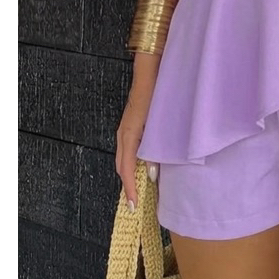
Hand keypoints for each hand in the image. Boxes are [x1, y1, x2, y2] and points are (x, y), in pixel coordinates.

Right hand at [115, 87, 157, 211]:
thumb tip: (151, 172)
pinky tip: (141, 168)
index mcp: (128, 136)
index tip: (133, 205)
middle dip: (128, 186)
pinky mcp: (130, 126)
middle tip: (136, 204)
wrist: (149, 73)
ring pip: (124, 159)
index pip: (126, 169)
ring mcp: (125, 130)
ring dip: (129, 175)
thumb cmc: (156, 95)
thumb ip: (154, 148)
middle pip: (122, 166)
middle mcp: (123, 135)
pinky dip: (132, 163)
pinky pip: (127, 150)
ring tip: (139, 191)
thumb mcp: (156, 123)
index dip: (130, 188)